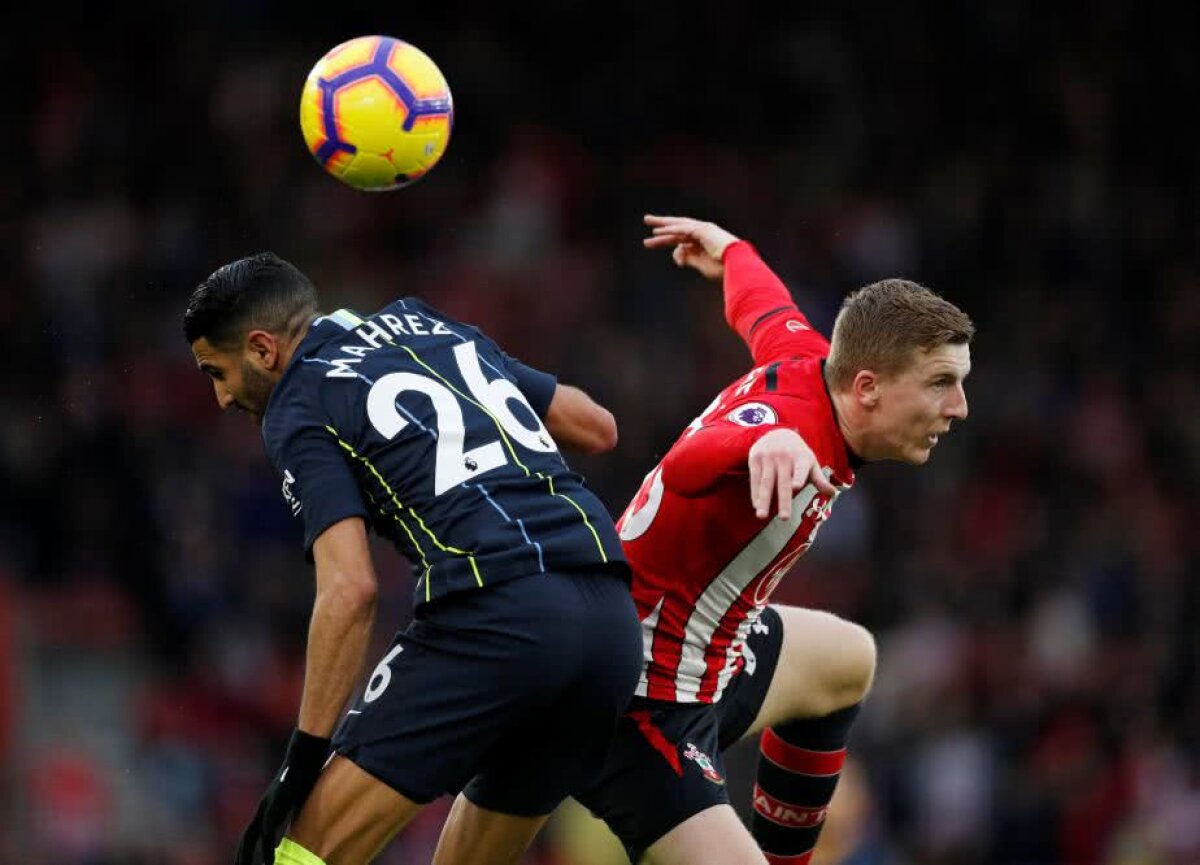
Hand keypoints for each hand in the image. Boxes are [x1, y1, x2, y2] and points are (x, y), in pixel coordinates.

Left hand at [235, 729, 330, 864]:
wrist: (307, 755)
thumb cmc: (306, 773)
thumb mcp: (299, 797)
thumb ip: (294, 811)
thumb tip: (299, 825)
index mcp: (267, 806)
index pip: (251, 833)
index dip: (248, 850)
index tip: (248, 864)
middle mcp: (263, 807)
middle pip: (246, 838)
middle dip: (243, 856)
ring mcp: (268, 805)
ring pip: (253, 837)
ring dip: (251, 856)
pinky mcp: (276, 803)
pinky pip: (267, 830)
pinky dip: (267, 848)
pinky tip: (270, 860)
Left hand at [642, 215, 740, 280]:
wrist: (738, 266)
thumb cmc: (724, 269)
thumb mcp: (701, 265)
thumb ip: (688, 258)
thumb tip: (676, 255)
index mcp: (703, 242)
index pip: (681, 238)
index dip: (665, 239)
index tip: (652, 242)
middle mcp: (703, 233)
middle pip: (678, 227)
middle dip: (663, 224)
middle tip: (647, 220)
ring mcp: (704, 230)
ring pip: (679, 225)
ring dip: (663, 224)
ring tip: (648, 221)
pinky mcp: (703, 231)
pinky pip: (682, 230)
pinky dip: (670, 230)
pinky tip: (657, 231)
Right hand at [748, 429, 837, 519]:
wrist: (776, 432)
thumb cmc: (797, 454)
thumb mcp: (810, 463)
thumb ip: (820, 479)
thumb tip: (833, 494)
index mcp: (801, 458)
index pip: (800, 469)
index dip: (799, 476)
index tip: (796, 486)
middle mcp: (784, 456)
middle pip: (783, 482)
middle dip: (783, 500)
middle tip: (784, 518)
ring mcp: (768, 457)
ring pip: (766, 482)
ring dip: (764, 500)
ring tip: (761, 516)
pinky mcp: (755, 459)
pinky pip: (755, 479)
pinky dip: (755, 493)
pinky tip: (757, 505)